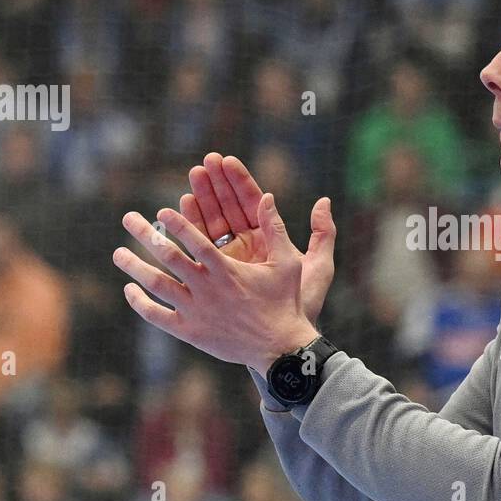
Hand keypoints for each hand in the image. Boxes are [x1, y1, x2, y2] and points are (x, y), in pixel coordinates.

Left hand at [112, 201, 318, 371]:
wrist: (279, 348)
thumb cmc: (283, 303)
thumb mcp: (287, 263)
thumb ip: (275, 229)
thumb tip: (269, 196)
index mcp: (227, 271)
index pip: (196, 241)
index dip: (177, 224)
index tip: (160, 211)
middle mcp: (207, 288)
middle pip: (169, 257)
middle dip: (145, 235)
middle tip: (127, 218)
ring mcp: (195, 311)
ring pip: (157, 285)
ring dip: (135, 267)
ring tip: (118, 253)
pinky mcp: (189, 332)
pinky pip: (157, 316)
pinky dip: (140, 303)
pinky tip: (129, 290)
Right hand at [179, 153, 335, 325]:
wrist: (280, 340)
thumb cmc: (301, 305)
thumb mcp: (317, 268)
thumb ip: (322, 234)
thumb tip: (323, 201)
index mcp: (268, 240)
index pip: (251, 203)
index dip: (238, 181)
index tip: (225, 160)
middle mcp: (246, 247)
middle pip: (227, 209)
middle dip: (214, 185)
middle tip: (202, 164)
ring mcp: (228, 262)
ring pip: (210, 226)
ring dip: (198, 203)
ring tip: (189, 179)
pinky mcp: (212, 277)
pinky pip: (197, 251)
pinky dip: (187, 232)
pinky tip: (176, 215)